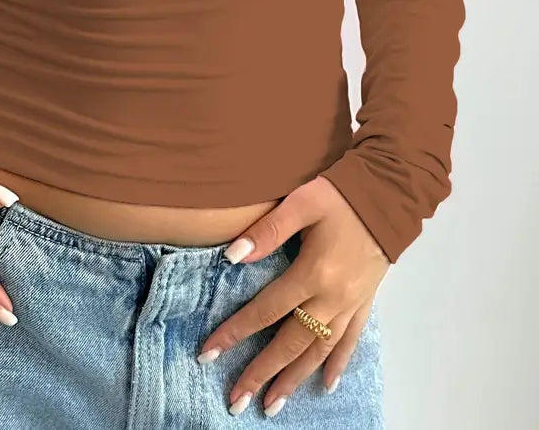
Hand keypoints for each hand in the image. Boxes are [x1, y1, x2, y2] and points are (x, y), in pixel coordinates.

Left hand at [196, 176, 389, 416]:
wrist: (391, 194)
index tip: (209, 353)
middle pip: (291, 343)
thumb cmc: (342, 194)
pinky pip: (351, 340)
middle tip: (236, 399)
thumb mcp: (302, 202)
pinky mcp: (366, 301)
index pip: (266, 310)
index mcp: (314, 273)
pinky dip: (337, 363)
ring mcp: (351, 303)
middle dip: (262, 373)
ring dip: (294, 379)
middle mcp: (333, 298)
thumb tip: (232, 256)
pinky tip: (325, 384)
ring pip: (319, 351)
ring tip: (272, 405)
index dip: (236, 332)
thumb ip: (268, 229)